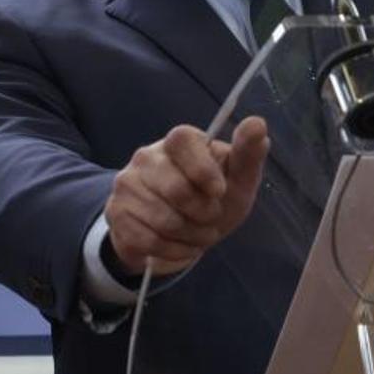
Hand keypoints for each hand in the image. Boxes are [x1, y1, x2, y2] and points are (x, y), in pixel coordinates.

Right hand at [104, 117, 268, 276]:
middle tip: (212, 218)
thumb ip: (249, 153)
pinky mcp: (116, 214)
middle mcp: (147, 156)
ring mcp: (127, 184)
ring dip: (192, 236)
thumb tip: (257, 123)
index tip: (220, 191)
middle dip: (204, 214)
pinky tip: (181, 245)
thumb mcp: (239, 178)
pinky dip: (174, 250)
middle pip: (176, 189)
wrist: (182, 230)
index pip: (183, 140)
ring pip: (163, 220)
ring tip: (199, 233)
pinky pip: (148, 240)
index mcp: (180, 141)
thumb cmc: (215, 197)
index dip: (203, 170)